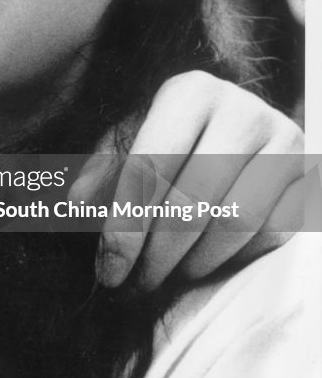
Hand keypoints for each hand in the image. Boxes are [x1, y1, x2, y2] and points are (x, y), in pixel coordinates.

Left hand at [67, 71, 304, 290]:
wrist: (230, 125)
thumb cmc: (166, 136)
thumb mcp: (126, 141)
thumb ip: (100, 172)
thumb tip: (78, 204)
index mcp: (189, 91)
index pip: (151, 166)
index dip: (126, 225)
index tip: (108, 269)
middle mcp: (242, 109)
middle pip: (194, 201)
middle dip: (157, 255)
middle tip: (132, 285)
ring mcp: (284, 141)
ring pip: (236, 223)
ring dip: (193, 263)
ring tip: (161, 278)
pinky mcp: (307, 176)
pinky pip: (272, 234)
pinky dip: (232, 260)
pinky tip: (201, 264)